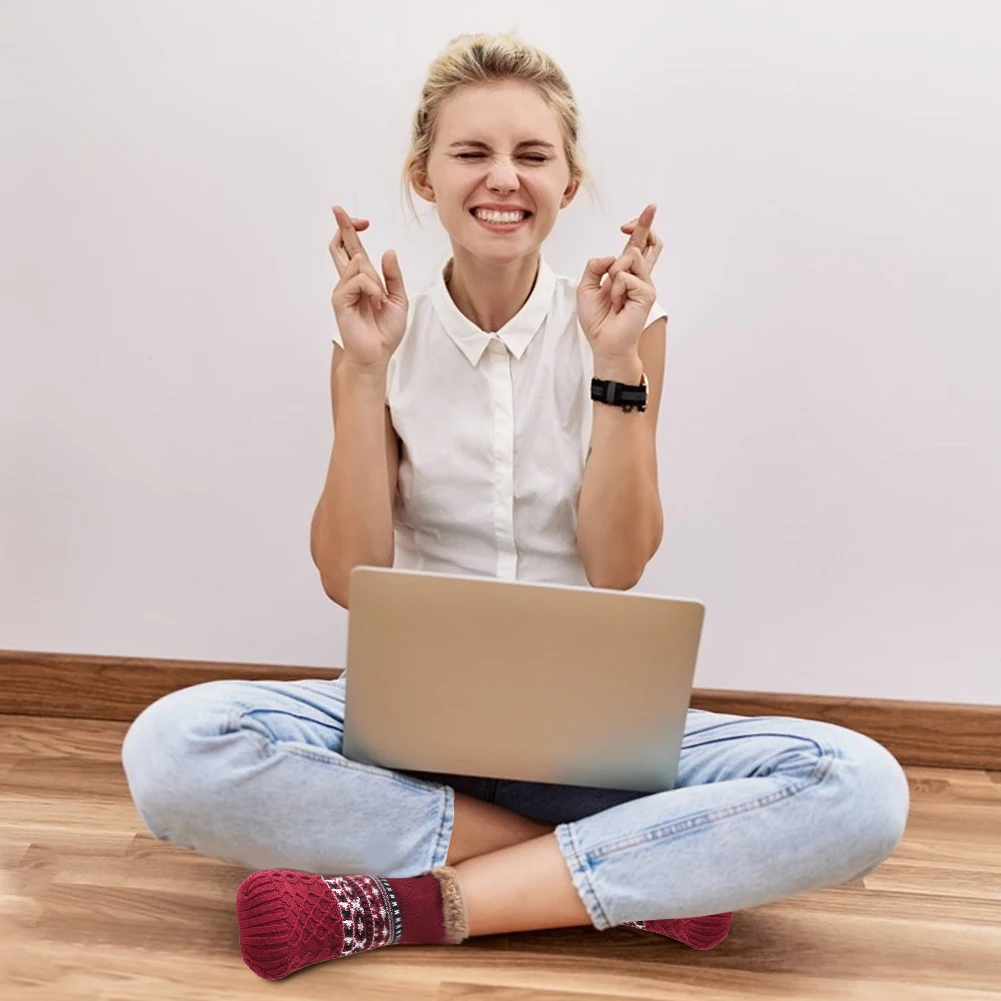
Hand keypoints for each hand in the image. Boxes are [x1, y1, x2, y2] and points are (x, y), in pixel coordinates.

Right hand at [329, 205, 407, 368]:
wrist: (378, 354)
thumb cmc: (385, 331)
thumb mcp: (398, 299)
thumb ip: (393, 276)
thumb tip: (388, 251)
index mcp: (363, 280)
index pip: (352, 249)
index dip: (351, 230)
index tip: (360, 220)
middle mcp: (349, 282)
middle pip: (340, 246)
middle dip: (341, 226)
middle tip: (339, 210)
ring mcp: (343, 290)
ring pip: (357, 262)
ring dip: (375, 279)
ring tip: (380, 301)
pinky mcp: (340, 299)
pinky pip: (357, 279)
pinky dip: (371, 288)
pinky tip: (375, 303)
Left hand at [577, 204, 658, 360]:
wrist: (604, 342)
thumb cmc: (598, 319)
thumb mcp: (586, 287)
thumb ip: (595, 267)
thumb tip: (611, 256)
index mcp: (626, 272)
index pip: (638, 245)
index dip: (641, 227)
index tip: (637, 217)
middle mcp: (639, 276)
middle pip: (649, 243)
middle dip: (646, 223)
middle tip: (650, 207)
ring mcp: (645, 284)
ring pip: (630, 257)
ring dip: (614, 273)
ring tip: (613, 296)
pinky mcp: (647, 293)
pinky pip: (626, 277)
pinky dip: (615, 290)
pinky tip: (618, 305)